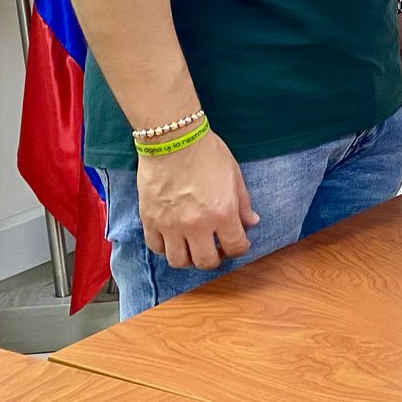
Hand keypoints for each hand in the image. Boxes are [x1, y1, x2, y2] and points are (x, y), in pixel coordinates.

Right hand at [136, 129, 259, 269]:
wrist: (173, 139)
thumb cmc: (207, 152)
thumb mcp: (234, 175)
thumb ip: (243, 203)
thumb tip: (251, 222)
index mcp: (222, 212)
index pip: (235, 246)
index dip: (240, 249)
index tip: (240, 244)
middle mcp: (196, 224)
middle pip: (206, 262)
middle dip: (215, 259)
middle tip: (217, 249)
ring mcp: (170, 225)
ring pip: (179, 261)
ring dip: (189, 259)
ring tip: (194, 248)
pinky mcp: (150, 220)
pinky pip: (156, 248)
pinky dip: (165, 248)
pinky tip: (173, 239)